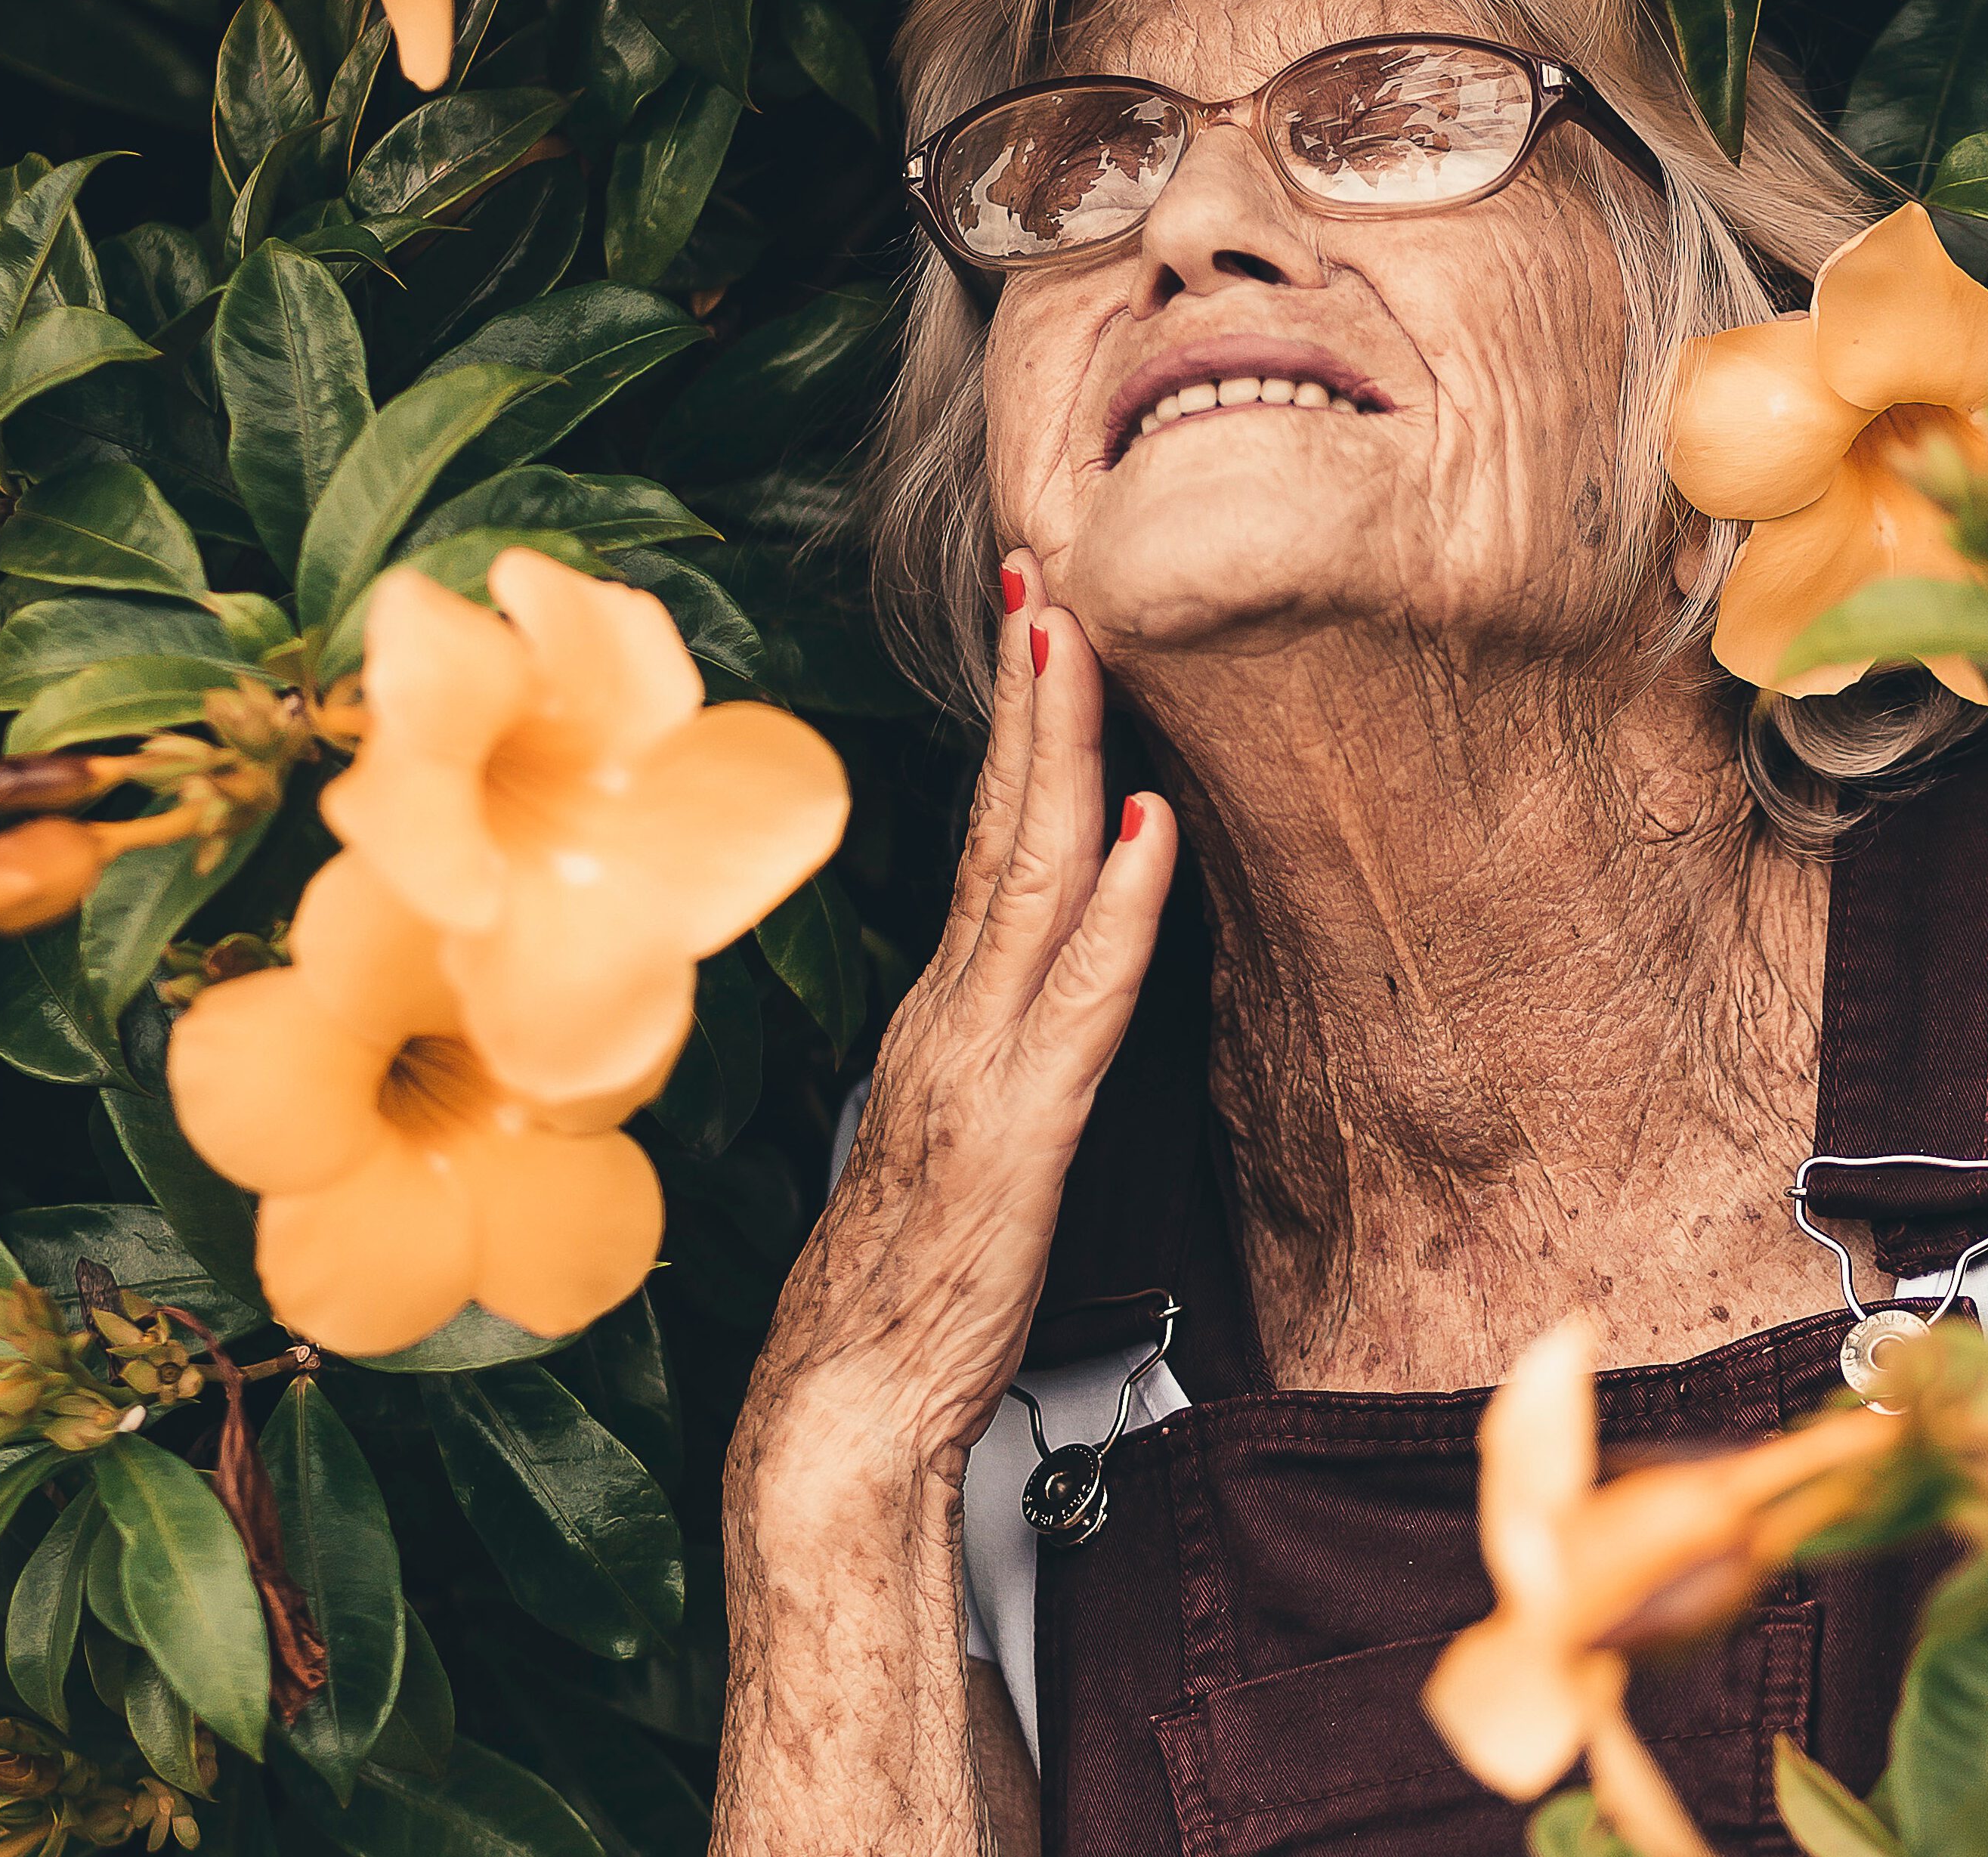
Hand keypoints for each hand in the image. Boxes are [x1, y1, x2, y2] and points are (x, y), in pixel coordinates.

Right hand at [743, 548, 1178, 1477]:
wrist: (840, 1412)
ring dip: (1065, 752)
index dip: (1016, 725)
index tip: (1038, 619)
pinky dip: (1117, 910)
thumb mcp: (954, 1134)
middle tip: (1048, 575)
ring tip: (1082, 643)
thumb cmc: (904, 1284)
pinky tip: (1147, 833)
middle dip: (1031, 690)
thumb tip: (1041, 977)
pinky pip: (1079, 1003)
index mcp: (943, 1010)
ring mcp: (980, 1065)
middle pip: (1001, 824)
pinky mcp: (1021, 1134)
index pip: (986, 835)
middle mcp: (953, 1014)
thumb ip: (993, 1046)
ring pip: (1030, 878)